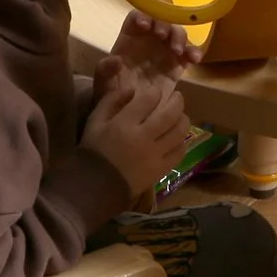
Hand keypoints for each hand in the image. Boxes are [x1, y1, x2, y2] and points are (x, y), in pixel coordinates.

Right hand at [83, 71, 187, 192]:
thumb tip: (132, 89)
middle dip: (177, 101)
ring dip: (183, 119)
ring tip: (180, 115)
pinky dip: (182, 142)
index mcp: (125, 124)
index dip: (155, 91)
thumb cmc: (94, 151)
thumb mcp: (95, 121)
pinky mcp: (160, 170)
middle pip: (170, 113)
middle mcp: (143, 137)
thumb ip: (111, 100)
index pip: (149, 99)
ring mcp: (155, 155)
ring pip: (179, 132)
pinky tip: (178, 138)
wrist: (96, 186)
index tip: (155, 91)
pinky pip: (179, 153)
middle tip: (177, 97)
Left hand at [103, 10, 200, 87]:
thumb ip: (105, 71)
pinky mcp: (177, 65)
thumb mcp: (103, 82)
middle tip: (164, 36)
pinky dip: (194, 52)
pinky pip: (188, 54)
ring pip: (177, 34)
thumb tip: (116, 60)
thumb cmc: (111, 92)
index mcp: (129, 38)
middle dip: (164, 25)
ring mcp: (165, 51)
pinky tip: (194, 59)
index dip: (142, 16)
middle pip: (161, 21)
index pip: (137, 18)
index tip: (145, 25)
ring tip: (178, 50)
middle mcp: (149, 40)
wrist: (128, 113)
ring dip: (180, 37)